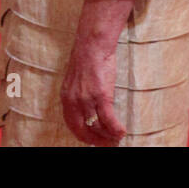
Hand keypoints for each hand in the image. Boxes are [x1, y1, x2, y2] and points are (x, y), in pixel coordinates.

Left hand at [60, 0, 137, 144]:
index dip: (83, 136)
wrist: (92, 43)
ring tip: (117, 138)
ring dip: (109, 136)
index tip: (94, 140)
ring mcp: (86, 98)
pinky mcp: (101, 95)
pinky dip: (116, 129)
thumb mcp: (76, 79)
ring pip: (98, 127)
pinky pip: (109, 120)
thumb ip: (78, 94)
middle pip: (83, 130)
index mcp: (66, 96)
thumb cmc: (87, 58)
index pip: (72, 124)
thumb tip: (87, 108)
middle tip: (107, 144)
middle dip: (96, 140)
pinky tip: (122, 131)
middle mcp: (73, 100)